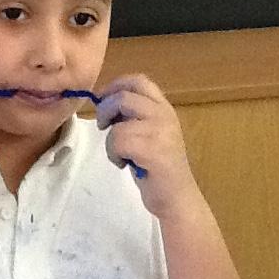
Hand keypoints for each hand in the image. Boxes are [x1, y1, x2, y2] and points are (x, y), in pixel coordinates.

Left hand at [96, 74, 196, 219]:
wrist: (176, 198)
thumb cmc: (158, 169)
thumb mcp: (148, 134)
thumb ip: (134, 116)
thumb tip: (105, 102)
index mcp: (164, 109)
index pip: (138, 81)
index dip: (115, 86)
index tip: (103, 99)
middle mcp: (164, 115)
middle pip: (124, 96)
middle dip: (105, 110)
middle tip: (103, 127)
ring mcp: (160, 131)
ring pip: (118, 124)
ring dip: (110, 141)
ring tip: (120, 155)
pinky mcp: (152, 150)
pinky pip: (118, 142)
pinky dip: (114, 154)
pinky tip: (124, 164)